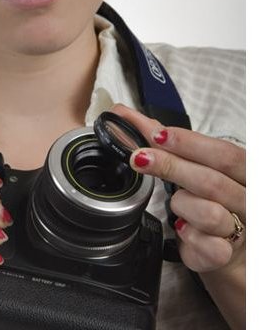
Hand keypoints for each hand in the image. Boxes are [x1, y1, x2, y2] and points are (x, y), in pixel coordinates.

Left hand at [111, 104, 245, 273]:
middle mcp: (246, 199)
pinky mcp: (225, 255)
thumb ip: (165, 140)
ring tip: (175, 203)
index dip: (190, 143)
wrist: (230, 243)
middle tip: (140, 158)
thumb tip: (127, 116)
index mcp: (243, 171)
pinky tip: (182, 229)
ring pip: (209, 214)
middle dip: (172, 167)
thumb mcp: (196, 164)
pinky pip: (207, 247)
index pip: (224, 153)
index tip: (158, 134)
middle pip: (212, 182)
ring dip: (182, 205)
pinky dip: (189, 237)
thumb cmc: (212, 196)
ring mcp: (239, 229)